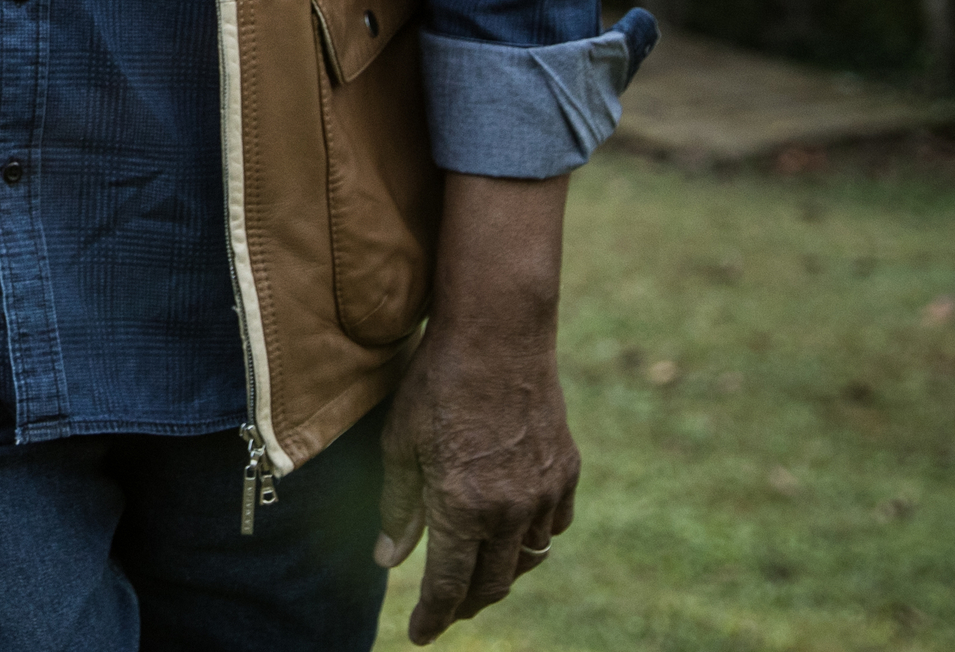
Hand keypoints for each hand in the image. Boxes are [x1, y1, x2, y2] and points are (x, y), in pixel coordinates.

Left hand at [374, 173, 578, 641]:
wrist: (499, 332)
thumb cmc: (437, 381)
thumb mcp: (400, 443)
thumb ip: (397, 507)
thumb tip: (388, 561)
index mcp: (462, 507)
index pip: (449, 587)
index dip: (432, 617)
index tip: (419, 634)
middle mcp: (510, 510)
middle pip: (492, 584)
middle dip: (466, 604)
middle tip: (446, 609)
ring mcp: (545, 493)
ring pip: (526, 560)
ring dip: (500, 574)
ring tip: (477, 574)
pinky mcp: (567, 473)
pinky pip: (552, 527)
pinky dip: (531, 539)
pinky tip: (513, 534)